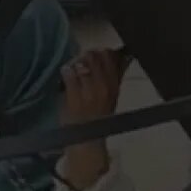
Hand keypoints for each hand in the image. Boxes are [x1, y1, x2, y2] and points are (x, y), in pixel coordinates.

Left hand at [60, 48, 127, 188]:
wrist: (87, 139)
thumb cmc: (99, 115)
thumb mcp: (113, 93)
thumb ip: (117, 73)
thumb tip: (124, 55)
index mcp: (115, 85)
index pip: (111, 57)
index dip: (102, 52)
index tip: (96, 56)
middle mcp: (104, 87)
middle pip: (96, 57)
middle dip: (87, 55)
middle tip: (82, 62)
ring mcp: (89, 92)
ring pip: (83, 63)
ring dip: (76, 62)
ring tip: (73, 69)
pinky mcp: (74, 97)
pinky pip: (70, 74)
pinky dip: (67, 71)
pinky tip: (66, 74)